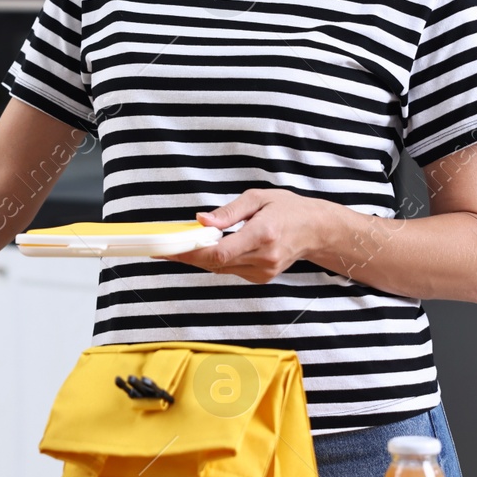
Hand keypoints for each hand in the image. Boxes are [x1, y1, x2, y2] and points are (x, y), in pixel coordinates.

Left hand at [169, 188, 335, 283]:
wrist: (316, 230)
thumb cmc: (288, 209)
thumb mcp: (258, 198)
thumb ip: (228, 212)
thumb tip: (201, 220)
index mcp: (262, 234)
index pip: (219, 252)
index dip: (190, 253)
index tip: (167, 249)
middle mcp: (263, 257)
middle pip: (214, 263)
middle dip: (186, 255)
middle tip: (160, 248)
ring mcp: (263, 272)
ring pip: (219, 268)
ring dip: (198, 258)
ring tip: (180, 245)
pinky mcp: (261, 278)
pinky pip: (229, 270)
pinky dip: (215, 260)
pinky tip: (208, 249)